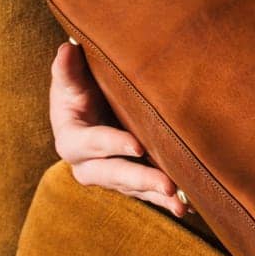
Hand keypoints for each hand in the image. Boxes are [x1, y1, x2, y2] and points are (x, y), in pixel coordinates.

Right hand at [49, 41, 186, 216]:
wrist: (85, 111)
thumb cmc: (78, 91)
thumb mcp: (70, 81)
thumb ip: (68, 71)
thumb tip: (66, 49)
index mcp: (72, 140)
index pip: (93, 143)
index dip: (114, 144)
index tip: (138, 146)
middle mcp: (87, 165)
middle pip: (115, 175)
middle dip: (141, 180)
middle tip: (168, 185)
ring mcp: (107, 176)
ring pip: (133, 189)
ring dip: (157, 197)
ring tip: (183, 203)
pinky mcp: (126, 181)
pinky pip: (145, 195)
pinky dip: (165, 201)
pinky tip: (188, 206)